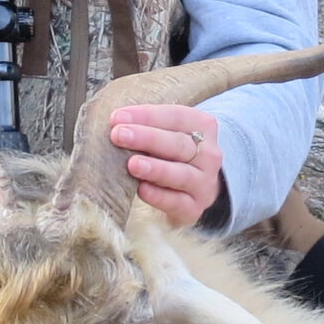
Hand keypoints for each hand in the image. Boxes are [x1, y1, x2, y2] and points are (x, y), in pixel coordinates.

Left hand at [107, 103, 222, 224]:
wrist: (190, 190)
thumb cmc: (169, 153)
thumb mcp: (163, 133)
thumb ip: (144, 126)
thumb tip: (114, 122)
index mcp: (202, 126)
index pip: (176, 116)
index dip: (147, 116)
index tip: (117, 117)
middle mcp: (208, 154)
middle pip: (178, 144)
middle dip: (147, 138)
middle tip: (119, 135)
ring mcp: (204, 182)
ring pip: (182, 174)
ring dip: (156, 168)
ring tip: (132, 164)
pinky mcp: (195, 207)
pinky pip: (178, 202)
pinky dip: (159, 196)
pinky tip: (141, 190)